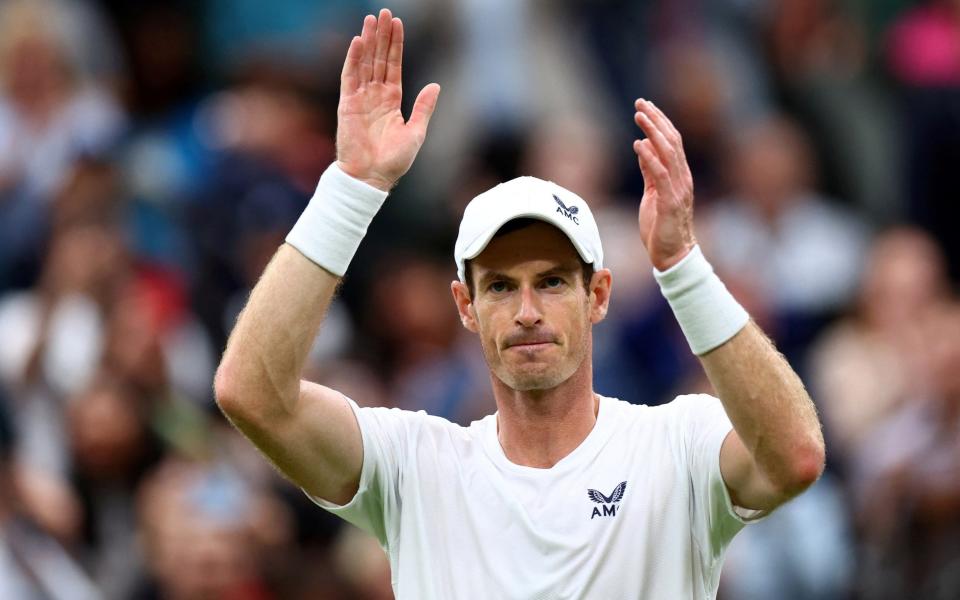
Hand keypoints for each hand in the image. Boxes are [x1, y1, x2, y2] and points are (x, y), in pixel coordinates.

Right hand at [336, 9, 440, 190]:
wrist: (371, 177)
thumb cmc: (393, 161)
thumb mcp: (416, 132)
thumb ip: (424, 108)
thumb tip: (435, 85)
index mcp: (391, 100)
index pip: (393, 65)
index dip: (396, 45)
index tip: (397, 24)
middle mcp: (375, 95)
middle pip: (379, 58)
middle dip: (382, 36)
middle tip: (384, 13)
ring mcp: (360, 98)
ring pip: (364, 63)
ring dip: (367, 41)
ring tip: (371, 20)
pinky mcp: (347, 104)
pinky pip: (350, 77)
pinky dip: (353, 59)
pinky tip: (357, 42)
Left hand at [632, 99, 696, 270]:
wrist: (672, 255)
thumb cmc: (661, 227)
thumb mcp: (653, 194)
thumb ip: (650, 172)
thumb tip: (642, 149)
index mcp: (679, 176)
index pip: (672, 141)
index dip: (659, 122)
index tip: (645, 106)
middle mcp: (683, 178)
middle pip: (672, 141)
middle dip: (656, 119)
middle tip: (640, 103)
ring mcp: (679, 189)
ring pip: (668, 153)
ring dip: (653, 132)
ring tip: (639, 116)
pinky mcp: (671, 202)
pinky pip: (661, 175)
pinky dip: (650, 158)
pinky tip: (639, 145)